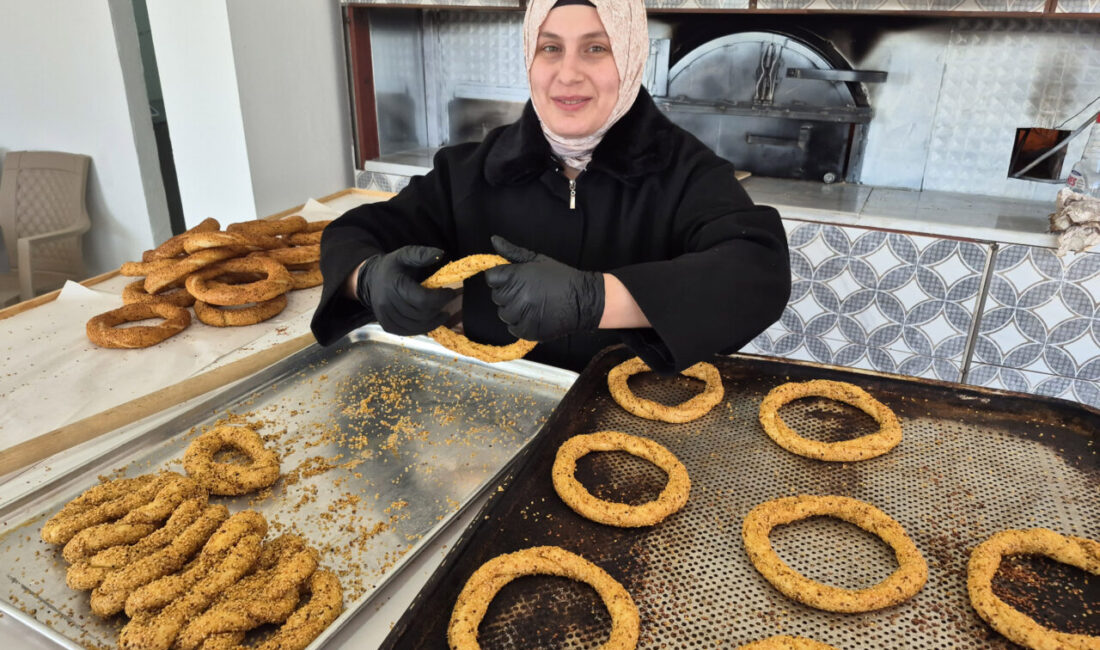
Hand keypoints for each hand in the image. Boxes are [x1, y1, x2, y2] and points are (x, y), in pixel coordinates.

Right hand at [356, 246, 457, 335]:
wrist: (372, 278)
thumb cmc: (393, 266)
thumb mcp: (405, 254)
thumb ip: (421, 254)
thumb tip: (440, 254)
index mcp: (394, 284)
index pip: (423, 299)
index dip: (441, 298)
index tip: (450, 292)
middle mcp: (387, 303)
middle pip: (421, 314)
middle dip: (439, 308)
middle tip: (447, 301)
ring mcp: (385, 316)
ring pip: (417, 326)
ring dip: (434, 320)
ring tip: (442, 312)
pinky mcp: (387, 326)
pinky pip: (409, 332)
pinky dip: (423, 328)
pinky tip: (431, 320)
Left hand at [483, 236, 603, 340]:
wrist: (583, 300)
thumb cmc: (560, 277)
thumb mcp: (537, 260)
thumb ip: (512, 251)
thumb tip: (493, 240)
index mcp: (517, 276)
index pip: (491, 278)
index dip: (501, 278)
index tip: (513, 279)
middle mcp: (517, 296)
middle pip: (497, 297)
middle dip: (509, 294)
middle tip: (528, 291)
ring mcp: (522, 315)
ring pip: (504, 314)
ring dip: (514, 310)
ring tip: (533, 304)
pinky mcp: (528, 331)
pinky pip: (513, 328)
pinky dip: (521, 324)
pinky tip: (535, 315)